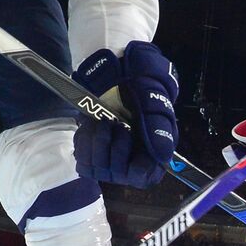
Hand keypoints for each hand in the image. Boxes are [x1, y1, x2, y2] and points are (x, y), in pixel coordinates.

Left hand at [73, 42, 178, 187]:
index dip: (135, 166)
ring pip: (98, 168)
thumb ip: (158, 128)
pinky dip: (84, 142)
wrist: (114, 69)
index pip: (144, 176)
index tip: (130, 138)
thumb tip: (163, 156)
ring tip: (102, 121)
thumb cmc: (139, 83)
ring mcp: (111, 156)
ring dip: (97, 142)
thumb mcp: (153, 100)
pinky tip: (90, 125)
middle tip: (115, 123)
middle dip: (113, 147)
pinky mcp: (93, 150)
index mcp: (154, 150)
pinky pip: (82, 160)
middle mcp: (133, 157)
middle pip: (118, 174)